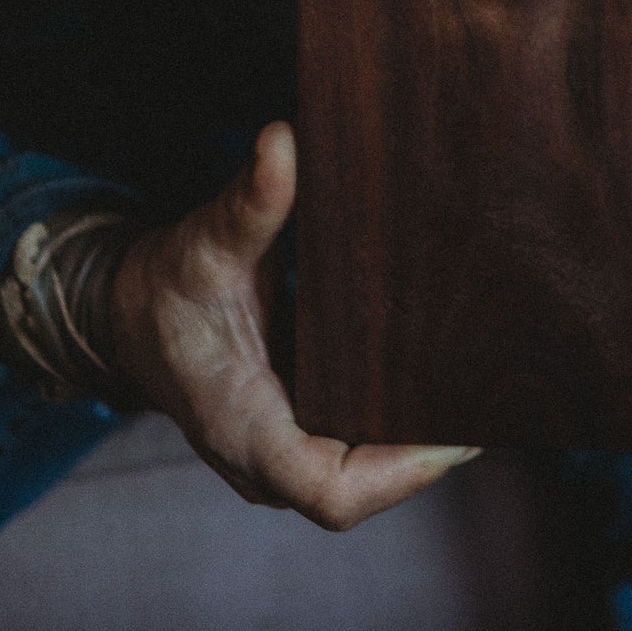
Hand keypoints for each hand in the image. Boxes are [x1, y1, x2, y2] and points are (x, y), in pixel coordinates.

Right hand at [109, 122, 475, 530]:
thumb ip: (249, 201)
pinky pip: (360, 446)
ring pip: (368, 473)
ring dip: (423, 438)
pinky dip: (403, 420)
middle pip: (365, 487)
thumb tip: (283, 140)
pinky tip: (450, 373)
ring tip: (490, 382)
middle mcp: (267, 460)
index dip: (401, 472)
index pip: (329, 490)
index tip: (461, 435)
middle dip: (431, 451)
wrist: (133, 313)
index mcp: (243, 428)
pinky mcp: (300, 430)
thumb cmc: (168, 287)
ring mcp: (285, 451)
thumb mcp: (204, 243)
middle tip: (498, 391)